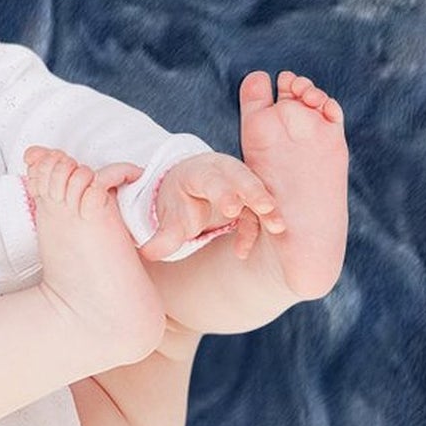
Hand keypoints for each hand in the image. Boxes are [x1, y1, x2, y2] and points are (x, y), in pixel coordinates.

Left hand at [139, 152, 284, 262]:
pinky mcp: (251, 198)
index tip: (232, 209)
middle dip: (254, 192)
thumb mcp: (170, 217)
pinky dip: (255, 230)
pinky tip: (240, 252)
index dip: (223, 192)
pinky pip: (257, 213)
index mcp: (199, 172)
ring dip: (268, 209)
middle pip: (242, 178)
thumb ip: (162, 237)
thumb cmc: (179, 201)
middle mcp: (223, 173)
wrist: (189, 189)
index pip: (212, 179)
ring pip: (258, 192)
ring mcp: (240, 183)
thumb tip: (147, 254)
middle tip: (266, 208)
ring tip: (278, 227)